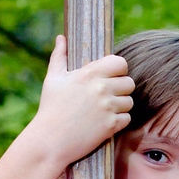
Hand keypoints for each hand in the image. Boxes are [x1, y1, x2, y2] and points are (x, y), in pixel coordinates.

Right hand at [23, 36, 133, 169]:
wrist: (49, 141)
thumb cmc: (50, 108)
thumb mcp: (53, 79)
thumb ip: (59, 56)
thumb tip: (61, 38)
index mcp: (90, 74)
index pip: (121, 63)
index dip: (119, 69)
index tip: (111, 76)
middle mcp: (101, 88)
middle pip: (129, 83)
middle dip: (121, 89)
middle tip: (108, 96)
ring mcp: (107, 108)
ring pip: (129, 102)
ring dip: (120, 106)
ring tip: (105, 110)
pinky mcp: (110, 126)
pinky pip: (126, 118)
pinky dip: (119, 121)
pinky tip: (105, 122)